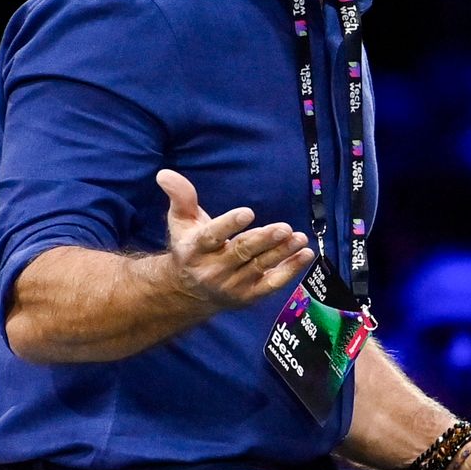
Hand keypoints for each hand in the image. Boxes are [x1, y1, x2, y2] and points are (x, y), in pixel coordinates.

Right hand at [156, 169, 314, 309]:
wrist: (188, 292)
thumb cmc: (189, 247)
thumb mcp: (180, 221)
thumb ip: (180, 197)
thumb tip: (165, 173)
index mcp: (195, 249)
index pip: (212, 236)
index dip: (229, 224)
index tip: (247, 212)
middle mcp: (213, 270)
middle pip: (241, 253)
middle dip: (264, 240)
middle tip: (283, 228)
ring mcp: (232, 285)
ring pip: (260, 267)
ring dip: (281, 252)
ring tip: (298, 237)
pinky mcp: (249, 295)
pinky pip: (272, 284)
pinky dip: (290, 270)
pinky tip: (305, 254)